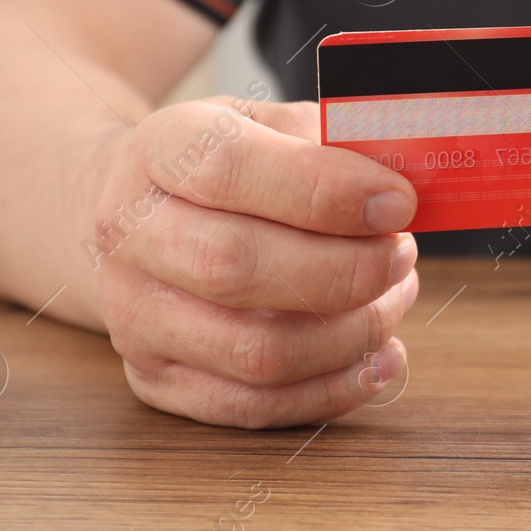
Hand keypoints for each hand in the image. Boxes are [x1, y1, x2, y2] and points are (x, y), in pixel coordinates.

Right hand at [87, 95, 420, 427]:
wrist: (132, 213)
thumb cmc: (222, 169)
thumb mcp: (267, 123)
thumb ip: (329, 142)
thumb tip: (399, 185)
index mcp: (158, 150)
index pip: (228, 169)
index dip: (326, 191)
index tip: (397, 203)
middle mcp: (130, 236)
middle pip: (237, 267)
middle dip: (348, 269)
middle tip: (401, 254)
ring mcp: (135, 316)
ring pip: (256, 351)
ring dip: (352, 333)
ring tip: (395, 298)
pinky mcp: (156, 380)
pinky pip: (253, 407)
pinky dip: (333, 389)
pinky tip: (380, 357)